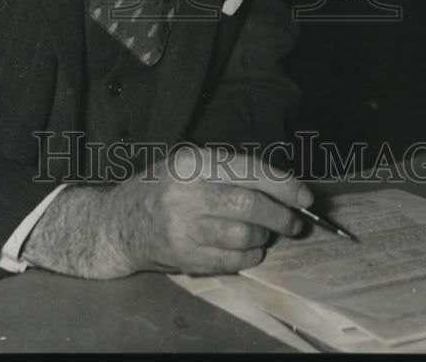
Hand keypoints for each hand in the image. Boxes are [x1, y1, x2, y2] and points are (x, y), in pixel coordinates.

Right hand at [107, 145, 311, 275]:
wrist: (119, 223)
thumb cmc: (162, 188)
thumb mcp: (189, 164)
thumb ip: (230, 171)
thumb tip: (284, 187)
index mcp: (192, 164)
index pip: (249, 171)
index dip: (283, 185)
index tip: (305, 196)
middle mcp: (187, 195)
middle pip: (252, 206)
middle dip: (283, 216)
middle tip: (295, 221)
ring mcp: (185, 229)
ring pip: (246, 236)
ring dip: (264, 236)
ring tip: (262, 231)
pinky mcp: (186, 258)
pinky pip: (234, 261)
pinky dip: (250, 256)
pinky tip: (247, 248)